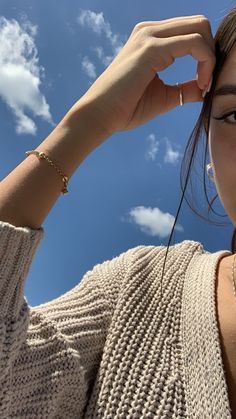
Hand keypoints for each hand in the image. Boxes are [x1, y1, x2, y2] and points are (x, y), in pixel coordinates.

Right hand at [78, 15, 215, 135]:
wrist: (100, 115)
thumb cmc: (126, 108)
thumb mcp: (164, 96)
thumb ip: (186, 89)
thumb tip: (206, 89)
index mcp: (151, 39)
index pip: (192, 32)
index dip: (206, 56)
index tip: (204, 83)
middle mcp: (150, 31)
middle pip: (199, 24)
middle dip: (212, 52)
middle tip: (206, 81)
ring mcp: (150, 37)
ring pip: (199, 29)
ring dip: (210, 57)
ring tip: (203, 84)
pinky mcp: (151, 49)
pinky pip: (194, 44)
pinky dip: (206, 62)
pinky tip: (200, 83)